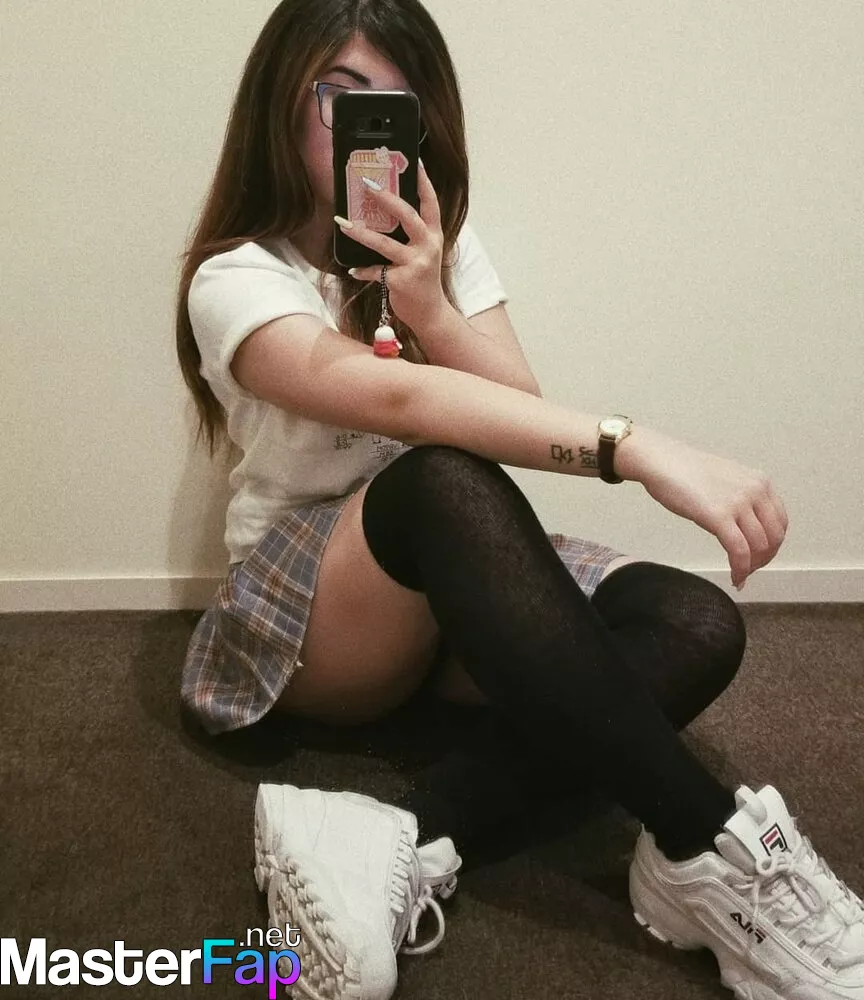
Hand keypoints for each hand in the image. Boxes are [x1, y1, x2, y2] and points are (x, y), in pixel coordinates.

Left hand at [336, 162, 449, 333]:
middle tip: (367, 185)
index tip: (415, 161)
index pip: (431, 203)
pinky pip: (375, 272)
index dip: (423, 182)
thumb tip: (385, 211)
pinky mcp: (400, 281)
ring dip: (362, 233)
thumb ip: (412, 235)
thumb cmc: (422, 280)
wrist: (430, 313)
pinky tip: (352, 270)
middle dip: (387, 198)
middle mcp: (428, 247)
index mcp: (434, 236)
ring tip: (343, 224)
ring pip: (385, 244)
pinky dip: (362, 271)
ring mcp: (415, 264)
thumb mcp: (424, 253)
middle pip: (408, 216)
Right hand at [631, 431, 788, 589]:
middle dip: (764, 559)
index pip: (780, 522)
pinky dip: (740, 569)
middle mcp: (754, 491)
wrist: (662, 461)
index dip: (773, 545)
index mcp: (760, 482)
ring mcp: (738, 503)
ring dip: (751, 567)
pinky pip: (739, 551)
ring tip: (739, 574)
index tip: (760, 556)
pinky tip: (735, 577)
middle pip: (774, 537)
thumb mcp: (727, 479)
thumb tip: (747, 525)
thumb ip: (743, 498)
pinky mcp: (718, 516)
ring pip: (759, 547)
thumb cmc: (685, 470)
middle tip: (750, 569)